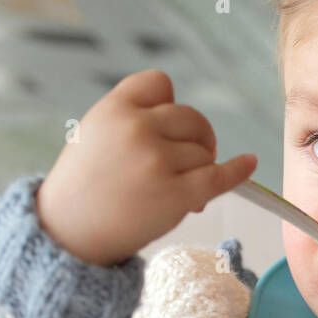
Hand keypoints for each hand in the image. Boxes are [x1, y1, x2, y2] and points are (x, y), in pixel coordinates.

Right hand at [35, 68, 256, 266]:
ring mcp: (157, 161)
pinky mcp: (175, 194)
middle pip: (191, 117)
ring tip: (173, 190)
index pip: (161, 83)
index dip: (168, 105)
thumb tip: (191, 129)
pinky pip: (220, 176)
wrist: (68, 234)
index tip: (163, 128)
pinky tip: (249, 163)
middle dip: (194, 139)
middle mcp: (136, 129)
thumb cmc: (85, 186)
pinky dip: (238, 170)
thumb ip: (134, 118)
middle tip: (182, 165)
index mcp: (114, 108)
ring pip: (203, 152)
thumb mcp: (95, 133)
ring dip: (197, 169)